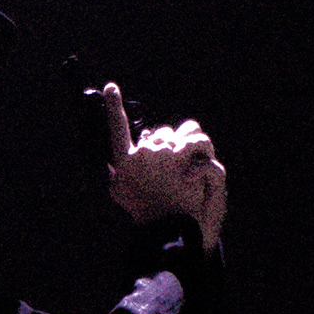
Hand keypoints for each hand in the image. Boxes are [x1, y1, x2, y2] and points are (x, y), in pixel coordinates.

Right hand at [99, 83, 227, 242]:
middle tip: (179, 168)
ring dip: (190, 147)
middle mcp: (140, 153)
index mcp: (125, 162)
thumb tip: (116, 165)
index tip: (111, 87)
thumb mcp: (122, 194)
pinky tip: (201, 161)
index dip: (113, 107)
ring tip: (193, 166)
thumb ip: (118, 175)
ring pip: (181, 135)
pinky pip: (196, 140)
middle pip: (161, 134)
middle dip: (172, 147)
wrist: (166, 226)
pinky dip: (202, 149)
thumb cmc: (146, 212)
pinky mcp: (180, 155)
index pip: (118, 129)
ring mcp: (160, 152)